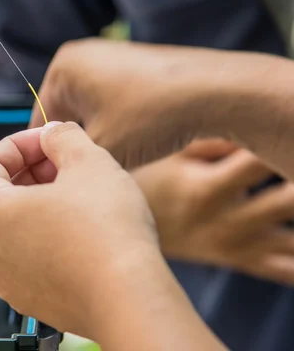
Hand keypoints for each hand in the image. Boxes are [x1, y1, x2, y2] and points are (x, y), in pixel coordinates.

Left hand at [0, 122, 224, 349]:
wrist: (130, 299)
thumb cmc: (106, 236)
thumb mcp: (87, 161)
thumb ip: (62, 137)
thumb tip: (54, 134)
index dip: (18, 143)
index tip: (46, 141)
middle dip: (31, 171)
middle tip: (65, 163)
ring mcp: (6, 278)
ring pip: (14, 226)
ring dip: (40, 202)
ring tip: (79, 194)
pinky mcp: (29, 297)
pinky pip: (28, 255)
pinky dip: (46, 234)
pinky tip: (82, 228)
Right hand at [29, 38, 283, 169]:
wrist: (215, 91)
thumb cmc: (153, 116)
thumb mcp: (101, 148)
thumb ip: (69, 158)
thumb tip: (60, 167)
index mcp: (62, 69)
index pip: (40, 123)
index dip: (48, 157)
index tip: (62, 182)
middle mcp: (81, 56)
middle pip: (64, 115)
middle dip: (76, 144)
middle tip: (91, 173)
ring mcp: (109, 57)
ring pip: (89, 111)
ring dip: (98, 136)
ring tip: (118, 157)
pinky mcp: (133, 64)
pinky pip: (110, 101)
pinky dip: (117, 123)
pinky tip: (136, 140)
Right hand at [133, 139, 293, 284]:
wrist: (119, 236)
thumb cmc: (143, 185)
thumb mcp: (167, 158)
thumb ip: (211, 143)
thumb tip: (255, 126)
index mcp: (206, 189)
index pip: (260, 161)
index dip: (286, 139)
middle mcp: (227, 221)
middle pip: (291, 201)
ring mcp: (236, 244)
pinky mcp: (239, 259)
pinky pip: (283, 269)